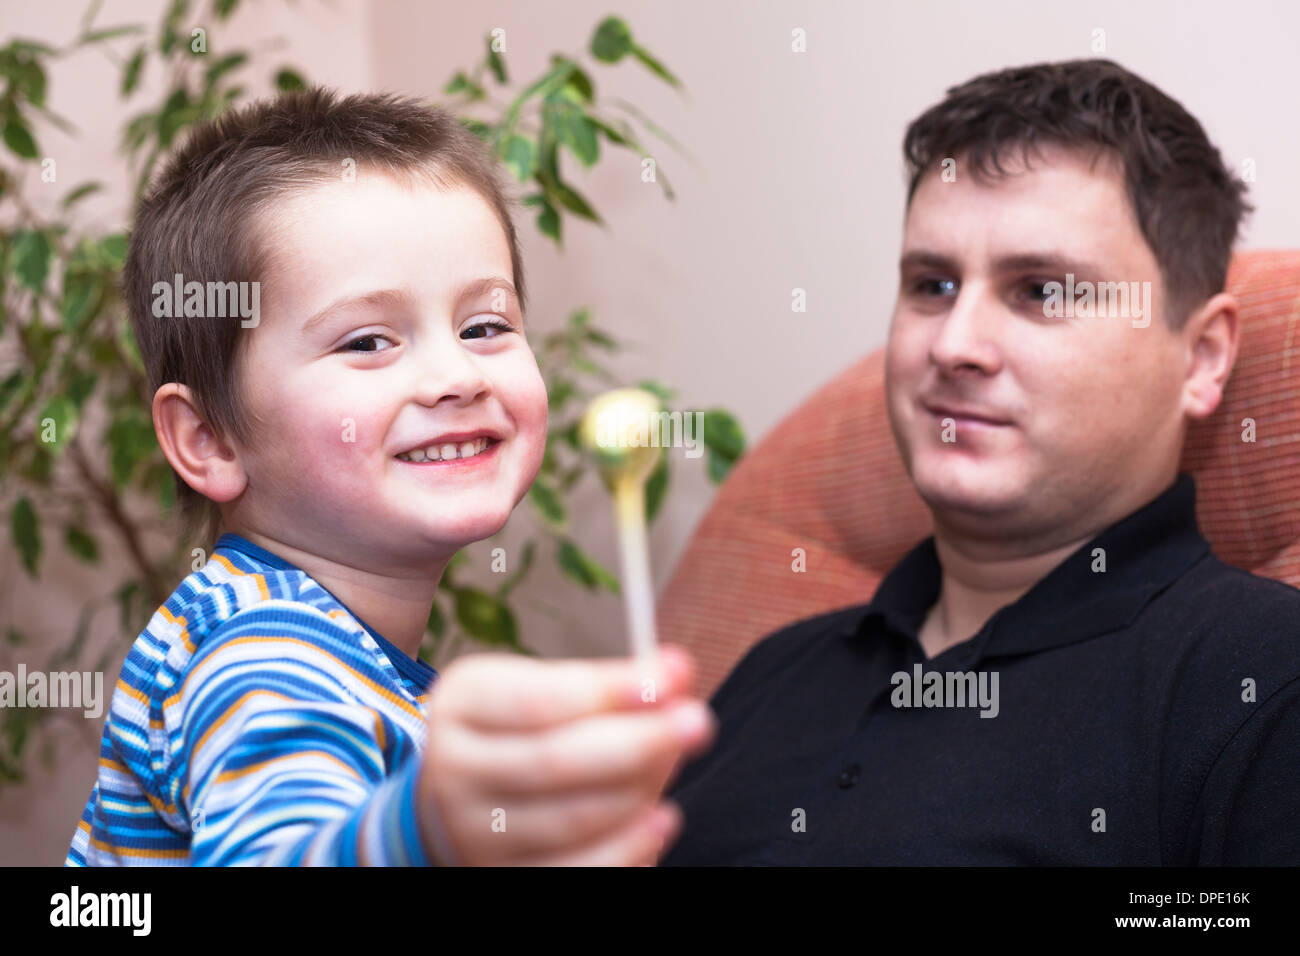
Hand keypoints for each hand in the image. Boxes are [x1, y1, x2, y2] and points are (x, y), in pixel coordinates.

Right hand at [417, 643, 714, 864]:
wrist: (468, 797)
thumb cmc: (524, 730)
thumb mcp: (546, 688)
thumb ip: (607, 686)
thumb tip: (675, 676)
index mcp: (463, 705)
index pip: (539, 700)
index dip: (611, 691)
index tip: (675, 673)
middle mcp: (456, 771)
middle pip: (555, 761)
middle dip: (638, 740)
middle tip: (698, 721)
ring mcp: (474, 833)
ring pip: (571, 819)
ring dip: (639, 790)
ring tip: (675, 760)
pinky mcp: (503, 875)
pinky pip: (577, 871)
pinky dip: (627, 847)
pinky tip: (661, 819)